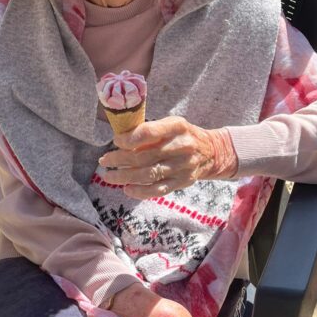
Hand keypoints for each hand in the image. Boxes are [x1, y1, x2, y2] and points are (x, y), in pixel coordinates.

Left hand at [98, 117, 236, 199]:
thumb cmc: (183, 135)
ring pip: (148, 174)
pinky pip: (158, 189)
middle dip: (119, 159)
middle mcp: (182, 146)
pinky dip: (140, 191)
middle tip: (104, 161)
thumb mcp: (171, 124)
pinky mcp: (182, 182)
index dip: (129, 138)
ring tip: (109, 176)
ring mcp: (183, 166)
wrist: (211, 152)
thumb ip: (150, 130)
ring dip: (124, 176)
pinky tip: (127, 189)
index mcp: (177, 126)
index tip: (116, 141)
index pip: (149, 132)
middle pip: (144, 156)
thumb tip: (120, 139)